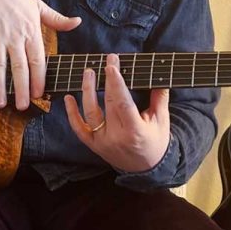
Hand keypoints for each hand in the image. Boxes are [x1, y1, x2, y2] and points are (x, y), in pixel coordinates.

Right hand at [0, 0, 80, 109]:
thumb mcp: (38, 5)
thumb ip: (57, 19)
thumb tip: (77, 22)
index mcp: (31, 31)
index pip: (37, 59)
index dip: (38, 78)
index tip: (39, 93)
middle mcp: (14, 37)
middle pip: (19, 67)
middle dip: (21, 88)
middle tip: (22, 106)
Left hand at [64, 53, 170, 172]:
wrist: (146, 169)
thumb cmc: (156, 141)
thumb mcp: (162, 120)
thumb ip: (159, 98)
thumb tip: (158, 75)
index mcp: (135, 131)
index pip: (122, 103)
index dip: (116, 84)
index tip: (112, 65)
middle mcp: (116, 137)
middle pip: (107, 103)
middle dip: (106, 79)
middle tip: (107, 60)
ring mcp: (102, 142)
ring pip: (90, 113)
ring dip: (87, 91)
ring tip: (88, 72)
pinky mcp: (94, 145)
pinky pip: (79, 129)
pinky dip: (71, 114)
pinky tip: (68, 98)